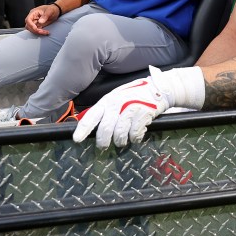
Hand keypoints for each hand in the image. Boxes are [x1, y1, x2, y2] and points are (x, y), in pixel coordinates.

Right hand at [25, 4, 58, 34]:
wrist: (56, 11)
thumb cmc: (52, 9)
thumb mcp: (50, 11)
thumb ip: (45, 16)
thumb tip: (40, 21)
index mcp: (34, 12)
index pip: (28, 19)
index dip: (31, 25)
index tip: (36, 28)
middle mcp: (33, 18)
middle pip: (28, 26)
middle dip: (35, 30)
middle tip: (42, 31)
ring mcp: (35, 22)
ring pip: (32, 29)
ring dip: (38, 32)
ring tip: (46, 32)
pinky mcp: (38, 25)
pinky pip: (37, 31)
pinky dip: (41, 32)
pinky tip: (46, 32)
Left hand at [73, 66, 204, 147]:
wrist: (158, 89)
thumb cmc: (134, 95)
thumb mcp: (117, 98)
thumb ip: (105, 111)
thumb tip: (90, 127)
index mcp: (108, 100)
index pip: (92, 116)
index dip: (83, 129)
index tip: (77, 140)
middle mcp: (117, 105)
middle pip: (106, 130)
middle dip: (103, 142)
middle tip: (103, 147)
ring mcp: (130, 110)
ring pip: (120, 135)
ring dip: (121, 141)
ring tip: (123, 140)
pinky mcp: (143, 115)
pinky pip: (135, 135)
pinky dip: (135, 138)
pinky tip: (137, 134)